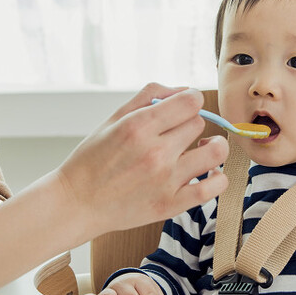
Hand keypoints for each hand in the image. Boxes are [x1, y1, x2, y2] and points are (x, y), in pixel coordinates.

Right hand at [54, 85, 228, 241]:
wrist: (77, 203)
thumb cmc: (93, 159)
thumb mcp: (113, 118)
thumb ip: (149, 96)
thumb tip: (183, 89)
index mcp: (139, 126)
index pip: (191, 100)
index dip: (190, 100)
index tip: (182, 107)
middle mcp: (155, 152)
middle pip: (199, 122)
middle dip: (189, 123)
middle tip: (175, 133)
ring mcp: (165, 180)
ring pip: (215, 151)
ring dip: (213, 146)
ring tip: (201, 148)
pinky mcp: (171, 205)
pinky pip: (214, 187)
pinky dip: (218, 177)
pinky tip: (208, 172)